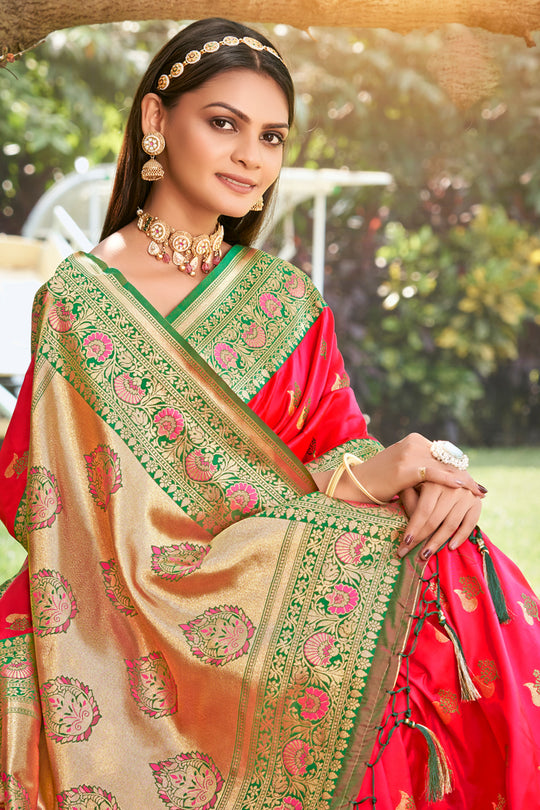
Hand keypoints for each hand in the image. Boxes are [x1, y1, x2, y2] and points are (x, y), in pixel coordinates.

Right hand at [348, 433, 484, 502]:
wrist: (357, 483)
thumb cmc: (380, 479)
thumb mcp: (404, 466)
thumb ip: (422, 465)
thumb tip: (445, 474)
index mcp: (414, 440)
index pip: (444, 454)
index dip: (460, 468)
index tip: (473, 480)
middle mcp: (414, 443)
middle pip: (447, 460)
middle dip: (465, 476)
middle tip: (481, 489)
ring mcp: (410, 454)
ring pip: (444, 467)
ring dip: (463, 481)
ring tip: (478, 492)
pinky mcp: (406, 468)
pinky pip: (433, 474)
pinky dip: (450, 480)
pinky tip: (462, 487)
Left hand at [397, 481, 481, 558]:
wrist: (451, 468)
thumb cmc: (425, 479)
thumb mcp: (413, 483)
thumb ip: (408, 499)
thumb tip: (404, 524)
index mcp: (434, 480)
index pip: (423, 510)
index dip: (414, 528)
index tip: (404, 543)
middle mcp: (452, 487)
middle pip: (435, 519)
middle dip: (421, 539)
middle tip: (407, 552)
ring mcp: (466, 495)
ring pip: (451, 524)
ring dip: (437, 542)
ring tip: (424, 555)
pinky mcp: (477, 503)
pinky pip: (470, 524)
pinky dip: (461, 537)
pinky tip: (450, 547)